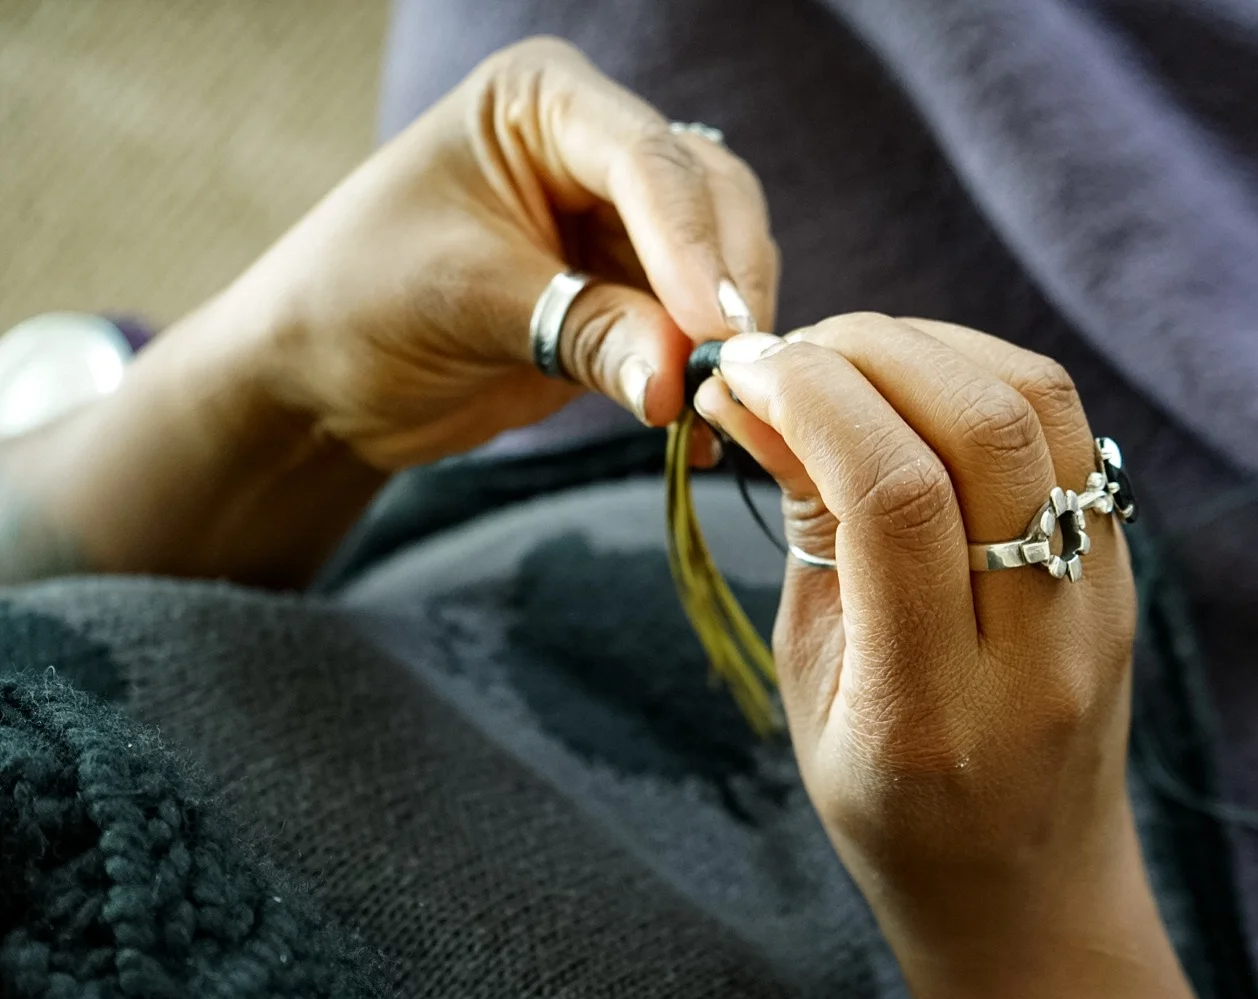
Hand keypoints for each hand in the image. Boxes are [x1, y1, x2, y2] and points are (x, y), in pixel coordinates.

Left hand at [0, 37, 775, 585]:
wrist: (321, 380)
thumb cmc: (358, 302)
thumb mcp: (466, 302)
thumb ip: (583, 330)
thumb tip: (679, 380)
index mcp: (544, 101)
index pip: (648, 161)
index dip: (692, 248)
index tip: (715, 331)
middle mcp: (594, 146)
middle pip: (710, 202)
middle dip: (725, 289)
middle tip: (733, 372)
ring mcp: (619, 223)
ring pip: (719, 267)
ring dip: (723, 339)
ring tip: (719, 408)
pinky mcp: (629, 296)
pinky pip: (692, 331)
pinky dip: (701, 379)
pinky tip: (701, 435)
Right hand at [694, 316, 1230, 998]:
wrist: (1029, 888)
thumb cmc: (891, 808)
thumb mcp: (811, 685)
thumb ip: (805, 533)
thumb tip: (761, 391)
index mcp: (932, 709)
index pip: (894, 497)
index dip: (810, 398)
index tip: (740, 368)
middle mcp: (1039, 648)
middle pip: (984, 427)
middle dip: (867, 349)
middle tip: (787, 351)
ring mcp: (1100, 601)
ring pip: (1042, 405)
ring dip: (931, 345)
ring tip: (847, 356)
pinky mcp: (1124, 566)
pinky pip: (1067, 428)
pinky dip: (982, 372)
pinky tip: (916, 383)